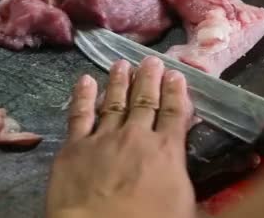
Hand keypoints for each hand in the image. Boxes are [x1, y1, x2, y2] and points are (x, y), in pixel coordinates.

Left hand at [46, 56, 196, 217]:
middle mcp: (136, 136)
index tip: (175, 74)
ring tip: (122, 64)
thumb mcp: (184, 203)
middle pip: (145, 101)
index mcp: (166, 151)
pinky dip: (83, 96)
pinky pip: (80, 115)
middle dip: (149, 78)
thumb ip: (184, 175)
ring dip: (119, 81)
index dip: (176, 92)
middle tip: (150, 60)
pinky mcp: (75, 147)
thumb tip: (188, 161)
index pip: (174, 114)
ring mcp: (104, 138)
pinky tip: (86, 81)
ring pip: (114, 102)